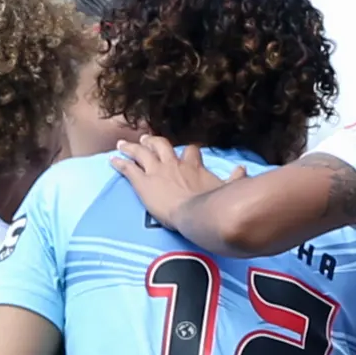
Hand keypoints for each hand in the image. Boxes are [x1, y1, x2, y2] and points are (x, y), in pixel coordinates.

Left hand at [108, 136, 236, 228]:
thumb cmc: (214, 205)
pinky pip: (128, 169)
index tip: (185, 152)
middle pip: (161, 145)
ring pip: (141, 152)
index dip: (187, 152)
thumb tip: (243, 169)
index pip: (191, 152)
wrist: (196, 214)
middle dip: (153, 141)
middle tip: (147, 139)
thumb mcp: (228, 189)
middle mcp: (173, 164)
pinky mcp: (142, 183)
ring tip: (124, 144)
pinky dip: (120, 163)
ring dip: (132, 147)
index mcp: (194, 166)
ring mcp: (156, 171)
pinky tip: (112, 160)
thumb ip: (235, 179)